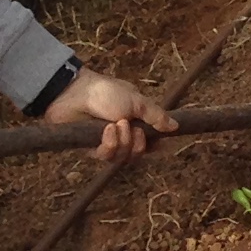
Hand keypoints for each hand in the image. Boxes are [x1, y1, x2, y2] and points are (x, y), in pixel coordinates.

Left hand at [46, 68, 174, 159]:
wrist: (75, 94)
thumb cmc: (107, 93)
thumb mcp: (137, 101)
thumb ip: (156, 116)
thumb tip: (176, 126)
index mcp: (139, 122)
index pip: (154, 142)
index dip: (158, 145)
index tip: (161, 143)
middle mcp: (126, 135)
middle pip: (140, 153)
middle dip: (138, 143)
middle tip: (134, 129)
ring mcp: (110, 143)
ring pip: (124, 157)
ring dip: (123, 141)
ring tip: (115, 124)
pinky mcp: (93, 149)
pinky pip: (107, 156)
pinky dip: (109, 143)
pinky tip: (106, 129)